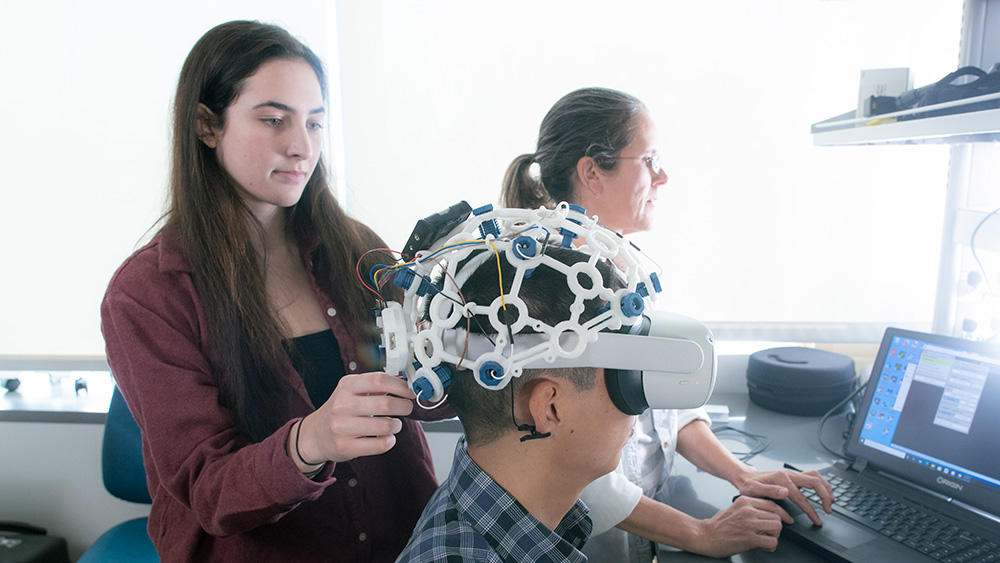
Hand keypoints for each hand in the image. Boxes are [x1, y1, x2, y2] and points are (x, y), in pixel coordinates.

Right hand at [294, 371, 415, 464]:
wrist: (316, 434)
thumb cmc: (341, 411)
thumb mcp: (351, 391)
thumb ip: (375, 386)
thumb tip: (405, 383)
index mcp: (346, 386)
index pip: (379, 380)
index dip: (400, 386)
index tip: (410, 391)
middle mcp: (342, 405)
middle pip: (385, 404)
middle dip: (404, 406)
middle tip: (407, 408)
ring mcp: (342, 427)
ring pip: (384, 425)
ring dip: (396, 425)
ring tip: (394, 424)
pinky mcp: (345, 447)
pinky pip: (379, 444)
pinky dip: (389, 441)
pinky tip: (386, 437)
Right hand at [691, 495, 784, 555]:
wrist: (704, 536)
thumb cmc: (717, 525)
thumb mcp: (733, 508)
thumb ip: (750, 507)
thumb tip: (766, 512)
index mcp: (745, 501)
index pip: (772, 504)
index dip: (782, 513)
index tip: (786, 519)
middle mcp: (748, 510)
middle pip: (776, 516)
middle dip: (776, 527)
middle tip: (770, 533)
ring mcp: (749, 524)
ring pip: (777, 527)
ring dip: (774, 536)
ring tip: (766, 539)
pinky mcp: (749, 538)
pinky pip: (772, 541)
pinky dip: (770, 546)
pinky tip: (763, 546)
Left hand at [734, 468, 833, 525]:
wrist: (745, 477)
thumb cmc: (748, 486)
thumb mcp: (753, 491)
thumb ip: (769, 491)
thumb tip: (785, 492)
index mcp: (781, 479)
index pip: (802, 497)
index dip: (811, 510)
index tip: (817, 520)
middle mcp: (789, 474)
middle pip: (814, 482)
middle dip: (825, 496)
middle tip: (828, 510)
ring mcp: (792, 473)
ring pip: (816, 476)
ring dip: (826, 487)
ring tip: (830, 501)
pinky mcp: (793, 475)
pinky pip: (812, 476)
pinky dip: (821, 483)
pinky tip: (824, 491)